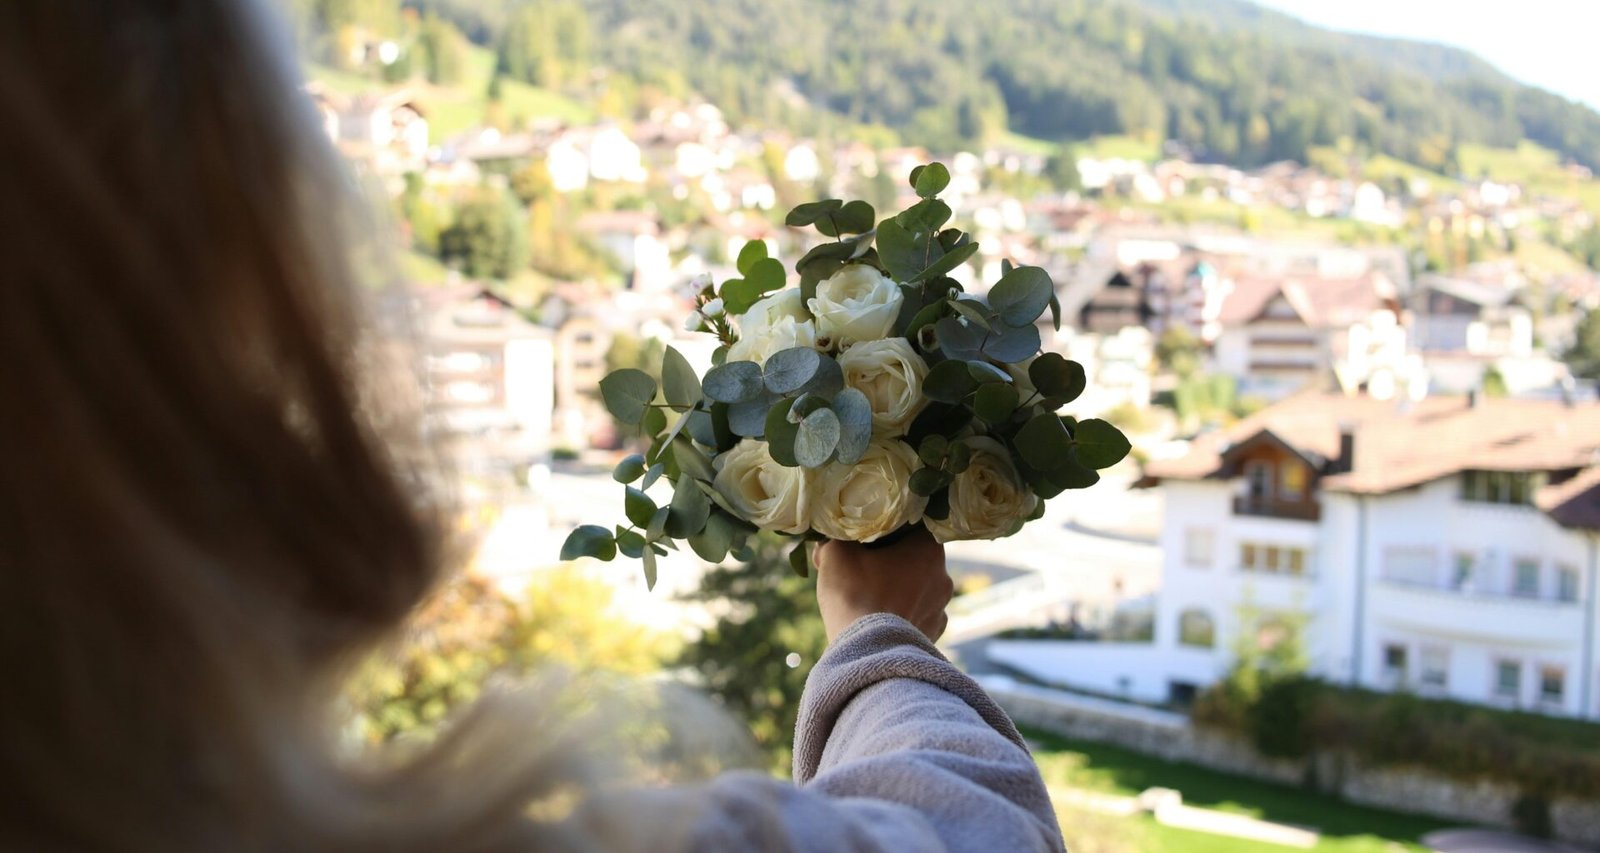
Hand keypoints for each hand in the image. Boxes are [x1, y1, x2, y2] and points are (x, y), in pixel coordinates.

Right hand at [814, 526, 952, 643]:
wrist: (865, 653)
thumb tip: (831, 539)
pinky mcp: (933, 636)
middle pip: (913, 559)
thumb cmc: (854, 594)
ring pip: (915, 589)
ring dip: (894, 589)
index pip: (909, 528)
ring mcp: (941, 609)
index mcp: (929, 549)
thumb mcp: (836, 553)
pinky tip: (876, 621)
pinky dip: (899, 615)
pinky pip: (914, 616)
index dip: (881, 532)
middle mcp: (944, 577)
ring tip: (865, 599)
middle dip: (887, 561)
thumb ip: (837, 538)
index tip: (860, 542)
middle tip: (857, 569)